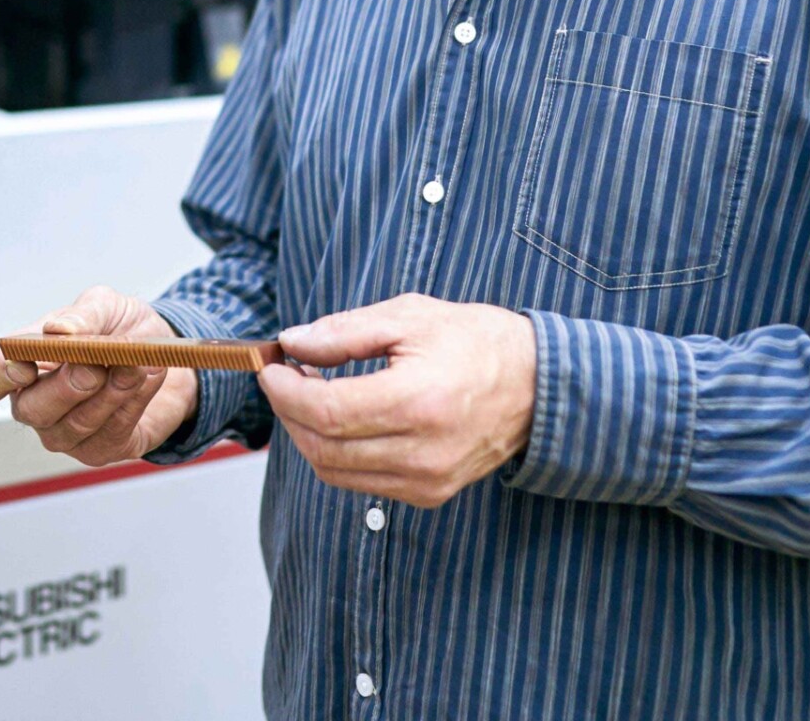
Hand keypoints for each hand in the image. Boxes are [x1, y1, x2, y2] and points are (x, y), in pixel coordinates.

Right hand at [0, 286, 200, 467]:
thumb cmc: (119, 329)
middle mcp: (34, 404)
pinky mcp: (100, 451)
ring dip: (108, 394)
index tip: (24, 365)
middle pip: (31, 410)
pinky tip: (147, 377)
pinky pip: (112, 434)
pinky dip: (132, 404)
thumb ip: (83, 315)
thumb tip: (60, 331)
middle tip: (95, 365)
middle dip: (65, 387)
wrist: (166, 353)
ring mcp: (65, 434)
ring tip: (135, 364)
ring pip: (75, 426)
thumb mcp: (105, 306)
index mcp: (20, 364)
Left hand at [260, 293, 535, 509]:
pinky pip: (361, 482)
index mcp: (417, 402)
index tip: (271, 366)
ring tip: (310, 394)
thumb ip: (344, 331)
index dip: (285, 392)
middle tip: (285, 376)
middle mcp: (422, 452)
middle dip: (289, 411)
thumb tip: (292, 342)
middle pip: (323, 447)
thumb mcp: (409, 316)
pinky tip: (341, 418)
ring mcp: (427, 481)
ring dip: (308, 434)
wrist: (538, 385)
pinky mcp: (429, 494)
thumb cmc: (476, 341)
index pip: (326, 412)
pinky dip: (337, 452)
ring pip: (335, 470)